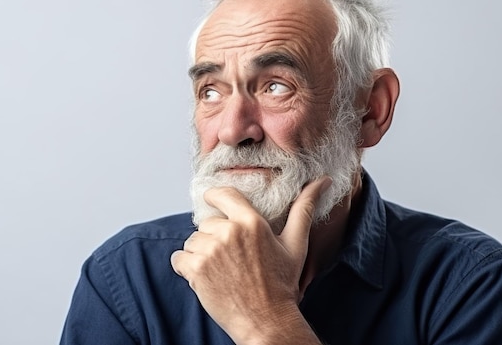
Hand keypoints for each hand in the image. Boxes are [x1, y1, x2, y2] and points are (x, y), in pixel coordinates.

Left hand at [170, 177, 331, 344]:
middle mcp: (228, 232)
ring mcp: (210, 251)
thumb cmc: (281, 283)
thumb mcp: (296, 244)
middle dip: (214, 237)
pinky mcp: (195, 270)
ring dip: (200, 253)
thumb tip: (323, 181)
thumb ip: (304, 209)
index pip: (222, 194)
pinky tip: (205, 277)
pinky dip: (186, 267)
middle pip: (207, 223)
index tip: (213, 201)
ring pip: (192, 241)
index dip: (214, 197)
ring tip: (221, 269)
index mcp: (251, 222)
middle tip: (231, 257)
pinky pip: (179, 258)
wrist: (266, 321)